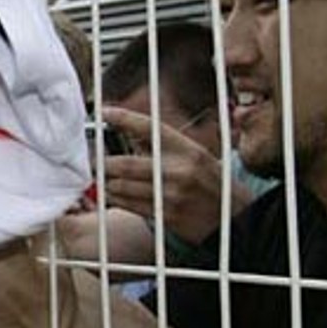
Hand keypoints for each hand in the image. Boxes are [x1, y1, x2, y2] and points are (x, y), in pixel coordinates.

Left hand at [100, 106, 247, 244]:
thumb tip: (124, 126)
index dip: (123, 117)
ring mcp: (172, 195)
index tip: (103, 111)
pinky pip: (128, 205)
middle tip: (93, 160)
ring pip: (122, 187)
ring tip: (101, 177)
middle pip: (126, 164)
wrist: (234, 215)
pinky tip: (111, 193)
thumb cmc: (207, 179)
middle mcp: (179, 171)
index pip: (149, 128)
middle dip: (104, 163)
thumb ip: (161, 143)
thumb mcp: (193, 153)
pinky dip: (114, 198)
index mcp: (187, 149)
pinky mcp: (166, 216)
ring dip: (106, 182)